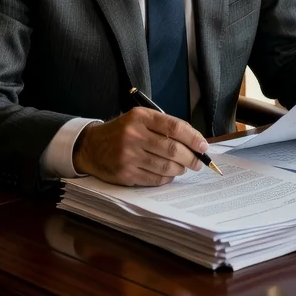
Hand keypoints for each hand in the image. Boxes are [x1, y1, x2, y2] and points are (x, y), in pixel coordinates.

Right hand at [72, 107, 208, 186]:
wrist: (91, 146)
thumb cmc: (122, 131)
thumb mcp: (140, 118)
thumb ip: (164, 126)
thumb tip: (194, 141)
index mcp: (140, 117)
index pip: (174, 127)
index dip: (193, 137)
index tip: (204, 146)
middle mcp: (134, 135)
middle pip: (172, 149)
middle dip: (191, 157)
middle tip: (198, 162)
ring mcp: (129, 156)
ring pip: (165, 166)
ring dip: (180, 169)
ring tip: (183, 167)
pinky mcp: (126, 174)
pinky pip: (155, 178)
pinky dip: (167, 177)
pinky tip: (169, 174)